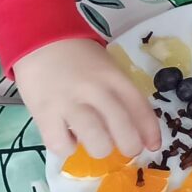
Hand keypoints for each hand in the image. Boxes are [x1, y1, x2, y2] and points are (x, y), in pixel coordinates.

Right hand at [14, 38, 159, 158]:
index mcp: (113, 76)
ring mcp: (69, 103)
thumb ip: (118, 91)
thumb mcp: (106, 66)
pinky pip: (61, 144)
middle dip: (130, 146)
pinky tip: (68, 140)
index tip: (153, 146)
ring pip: (96, 140)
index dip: (150, 131)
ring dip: (101, 149)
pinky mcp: (44, 114)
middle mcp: (95, 90)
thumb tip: (132, 127)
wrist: (38, 40)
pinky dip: (67, 148)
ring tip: (97, 145)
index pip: (139, 107)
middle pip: (122, 128)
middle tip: (127, 150)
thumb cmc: (77, 57)